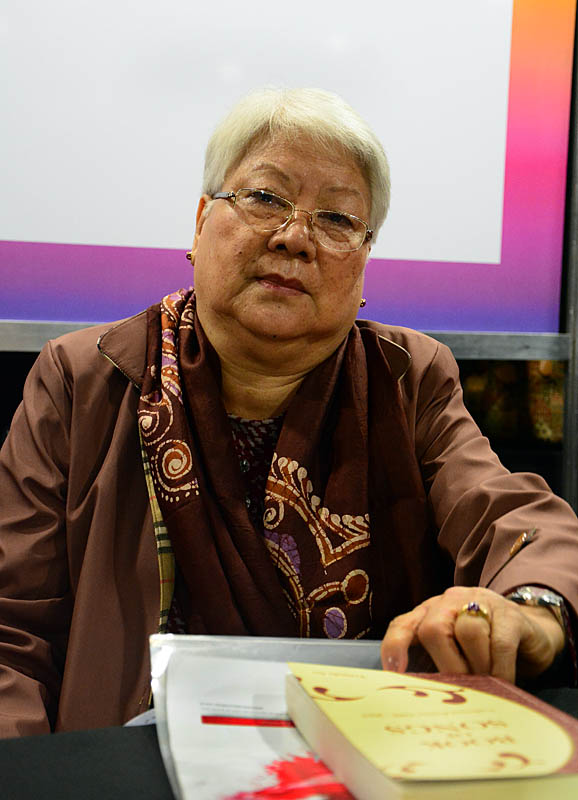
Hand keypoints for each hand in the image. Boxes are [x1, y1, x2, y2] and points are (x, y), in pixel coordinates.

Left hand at [380, 586, 565, 683]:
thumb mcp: (456, 654)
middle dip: (446, 666)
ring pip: (468, 632)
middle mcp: (450, 602)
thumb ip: (437, 665)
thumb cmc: (485, 650)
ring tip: (486, 686)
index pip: (402, 625)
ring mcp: (480, 602)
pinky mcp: (510, 614)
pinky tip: (504, 682)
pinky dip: (500, 669)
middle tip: (462, 690)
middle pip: (433, 629)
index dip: (394, 647)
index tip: (395, 673)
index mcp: (429, 613)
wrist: (533, 635)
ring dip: (477, 667)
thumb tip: (424, 697)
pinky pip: (499, 643)